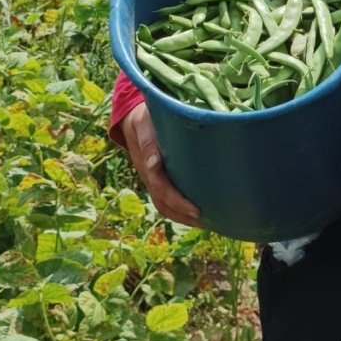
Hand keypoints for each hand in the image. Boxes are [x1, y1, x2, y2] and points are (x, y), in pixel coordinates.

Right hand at [120, 103, 200, 225]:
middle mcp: (148, 176)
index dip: (178, 202)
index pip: (161, 189)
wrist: (133, 118)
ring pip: (163, 205)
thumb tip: (153, 164)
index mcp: (146, 163)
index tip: (196, 210)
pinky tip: (198, 213)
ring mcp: (151, 179)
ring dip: (182, 217)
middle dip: (183, 215)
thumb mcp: (144, 124)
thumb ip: (148, 142)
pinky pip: (165, 199)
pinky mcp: (158, 179)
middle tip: (207, 220)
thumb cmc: (144, 118)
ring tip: (206, 222)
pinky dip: (180, 210)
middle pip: (163, 203)